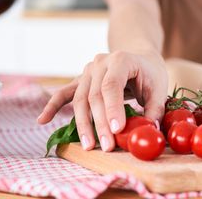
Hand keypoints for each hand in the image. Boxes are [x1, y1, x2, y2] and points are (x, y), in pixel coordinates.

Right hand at [37, 50, 168, 151]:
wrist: (139, 57)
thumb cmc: (150, 72)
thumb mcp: (159, 87)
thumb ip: (154, 109)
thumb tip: (149, 131)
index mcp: (120, 60)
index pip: (112, 85)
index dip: (113, 108)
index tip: (117, 130)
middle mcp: (100, 63)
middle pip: (95, 96)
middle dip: (100, 123)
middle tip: (107, 146)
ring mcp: (87, 71)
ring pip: (80, 99)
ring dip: (83, 124)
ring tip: (89, 145)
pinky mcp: (80, 80)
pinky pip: (64, 93)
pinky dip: (52, 106)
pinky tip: (42, 120)